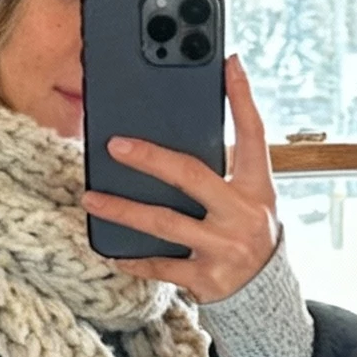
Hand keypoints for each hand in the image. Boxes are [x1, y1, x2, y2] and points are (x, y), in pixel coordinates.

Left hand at [81, 53, 278, 303]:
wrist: (264, 294)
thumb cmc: (248, 232)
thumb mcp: (253, 195)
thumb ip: (230, 161)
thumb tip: (195, 119)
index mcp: (256, 186)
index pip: (253, 134)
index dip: (242, 98)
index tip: (228, 62)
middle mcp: (241, 215)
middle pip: (190, 175)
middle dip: (150, 158)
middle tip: (115, 145)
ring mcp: (223, 248)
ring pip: (165, 223)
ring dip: (124, 211)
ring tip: (92, 199)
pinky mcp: (205, 278)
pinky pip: (162, 266)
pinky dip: (134, 258)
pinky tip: (111, 249)